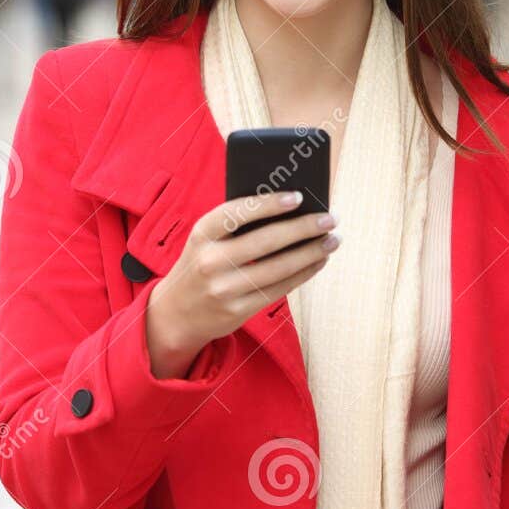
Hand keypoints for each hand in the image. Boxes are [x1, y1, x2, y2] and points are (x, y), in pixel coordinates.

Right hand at [145, 190, 338, 378]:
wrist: (176, 312)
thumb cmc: (201, 263)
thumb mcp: (205, 240)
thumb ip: (236, 224)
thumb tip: (289, 208)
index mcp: (201, 235)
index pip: (236, 212)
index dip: (268, 203)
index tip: (298, 197)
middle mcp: (210, 262)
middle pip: (266, 241)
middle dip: (303, 228)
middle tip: (330, 218)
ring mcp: (224, 289)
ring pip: (278, 268)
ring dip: (311, 252)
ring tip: (332, 240)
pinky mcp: (238, 311)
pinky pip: (279, 289)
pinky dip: (303, 273)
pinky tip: (318, 261)